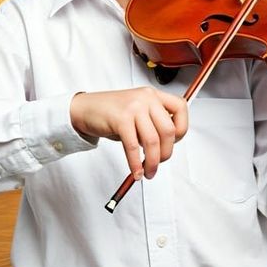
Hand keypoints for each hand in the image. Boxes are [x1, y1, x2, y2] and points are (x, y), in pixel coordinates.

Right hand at [70, 86, 189, 180]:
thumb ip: (154, 122)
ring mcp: (133, 107)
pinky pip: (133, 147)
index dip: (181, 130)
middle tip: (158, 164)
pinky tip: (136, 171)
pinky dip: (136, 164)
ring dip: (152, 163)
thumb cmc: (112, 112)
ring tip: (147, 172)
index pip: (181, 108)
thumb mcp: (138, 110)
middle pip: (168, 130)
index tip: (173, 142)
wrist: (85, 108)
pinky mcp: (120, 119)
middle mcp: (146, 97)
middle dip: (166, 153)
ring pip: (153, 141)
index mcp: (153, 94)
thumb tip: (168, 146)